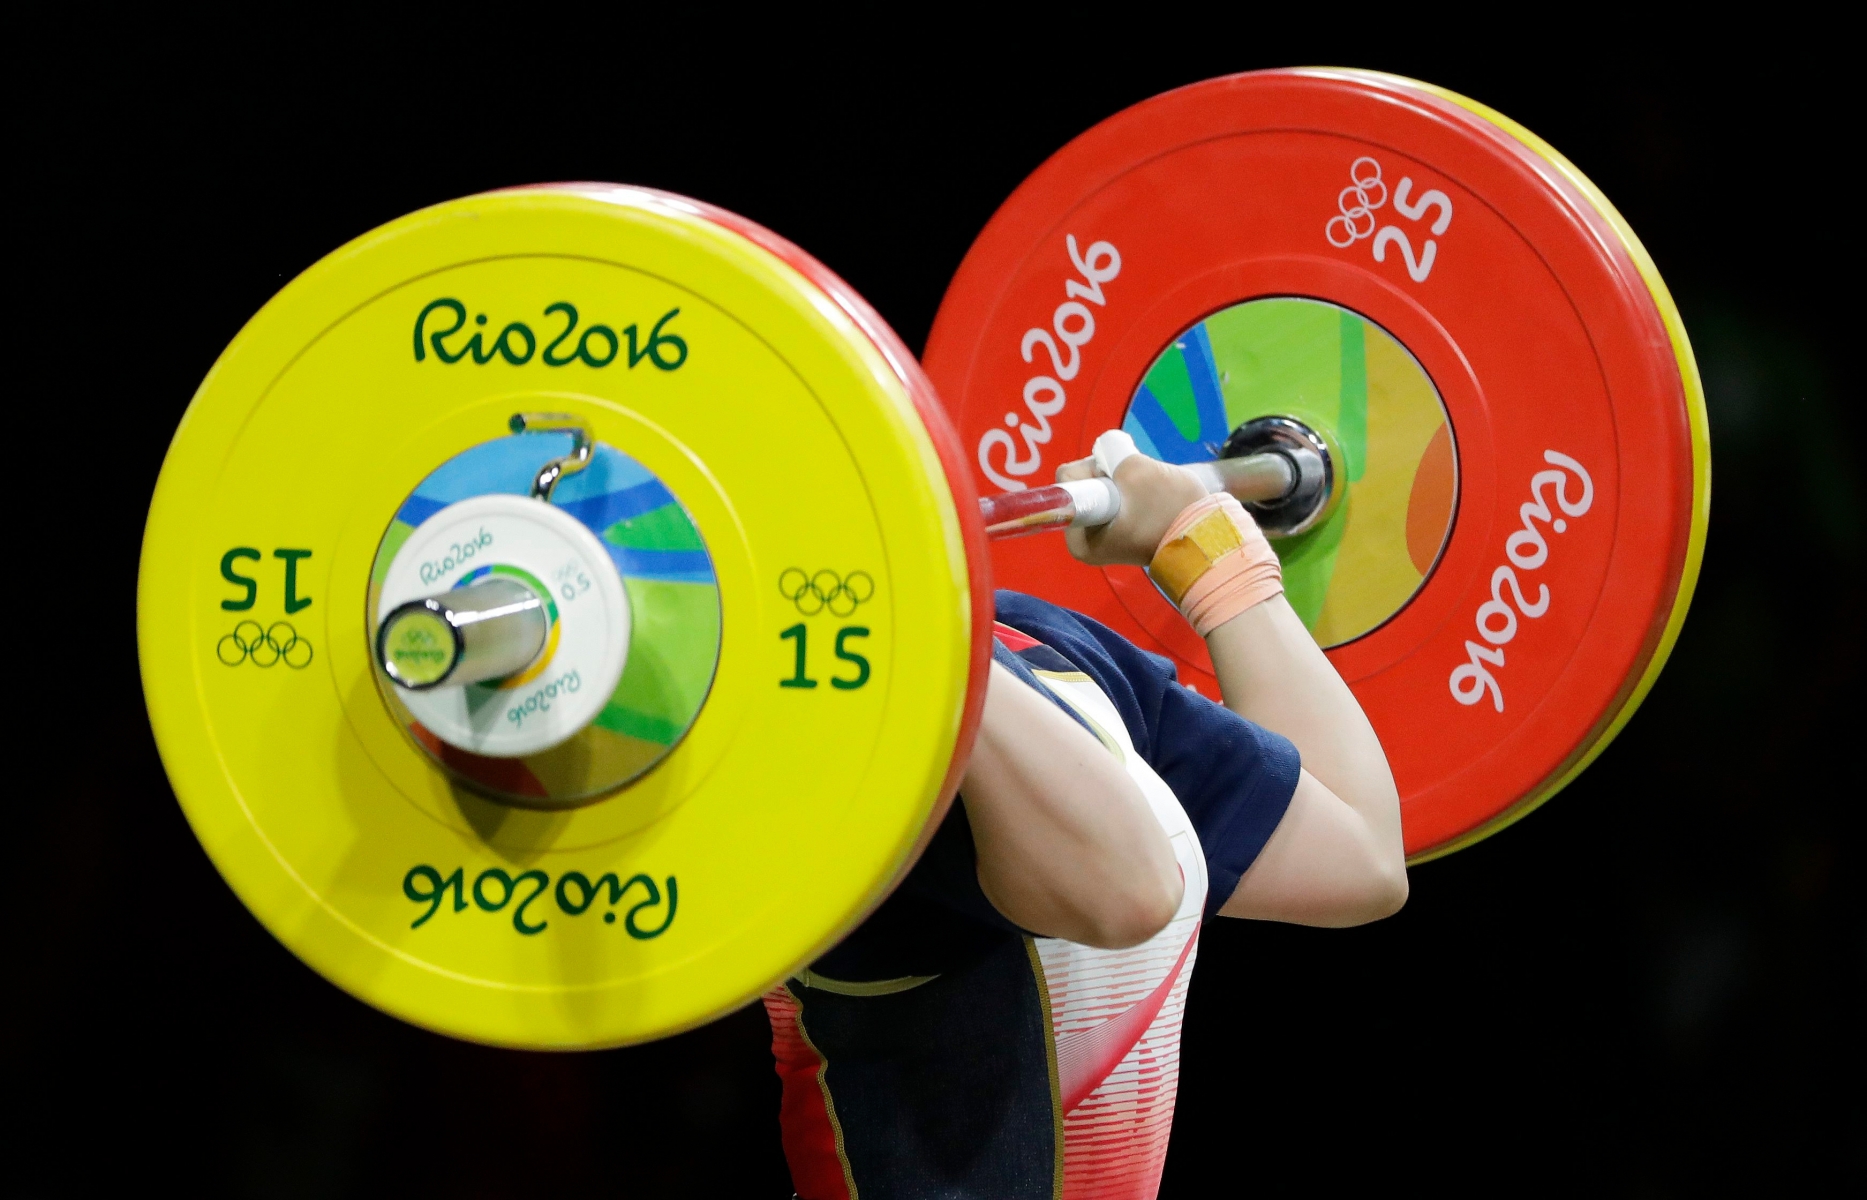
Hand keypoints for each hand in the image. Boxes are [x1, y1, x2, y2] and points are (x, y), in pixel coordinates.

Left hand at [1057, 452, 1207, 566]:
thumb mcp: (1135, 468)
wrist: (1207, 538)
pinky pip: (1114, 501)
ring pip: (1100, 490)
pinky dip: (1129, 493)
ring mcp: (1102, 541)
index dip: (1096, 467)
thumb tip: (1105, 448)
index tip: (1121, 476)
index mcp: (1079, 538)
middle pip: (1083, 484)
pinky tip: (1148, 497)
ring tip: (1148, 491)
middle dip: (1109, 474)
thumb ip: (1110, 450)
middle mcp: (1084, 544)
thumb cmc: (1168, 508)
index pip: (1069, 480)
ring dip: (1122, 482)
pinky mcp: (1119, 536)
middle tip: (1138, 481)